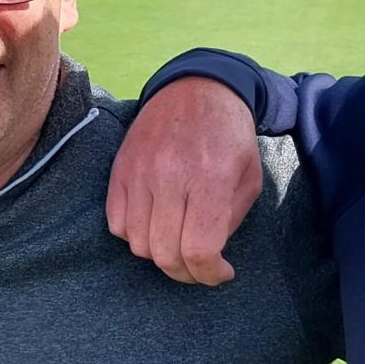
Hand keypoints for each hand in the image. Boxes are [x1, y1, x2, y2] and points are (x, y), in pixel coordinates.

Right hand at [107, 78, 259, 284]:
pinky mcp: (120, 170)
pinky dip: (133, 235)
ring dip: (159, 254)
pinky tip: (155, 225)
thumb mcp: (249, 177)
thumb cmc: (229, 135)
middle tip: (199, 267)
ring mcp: (139, 172)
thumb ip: (231, 220)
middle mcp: (170, 176)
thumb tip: (210, 256)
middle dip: (185, 272)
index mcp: (211, 178)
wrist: (196, 88)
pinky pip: (116, 223)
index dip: (209, 275)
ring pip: (137, 243)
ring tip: (178, 244)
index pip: (199, 249)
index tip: (220, 273)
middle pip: (165, 254)